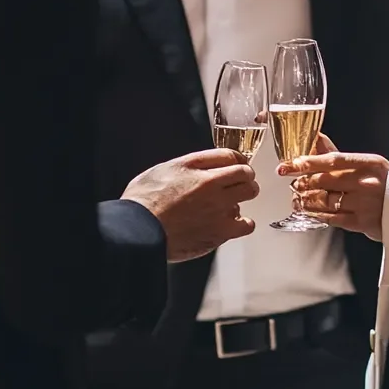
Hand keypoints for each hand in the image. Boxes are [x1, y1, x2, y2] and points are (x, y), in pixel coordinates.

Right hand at [122, 149, 258, 262]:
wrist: (140, 231)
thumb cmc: (145, 201)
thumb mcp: (166, 168)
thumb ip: (191, 163)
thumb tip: (207, 163)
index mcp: (199, 169)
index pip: (231, 156)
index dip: (238, 159)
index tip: (238, 163)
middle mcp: (213, 187)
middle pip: (246, 175)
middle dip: (245, 176)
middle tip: (238, 182)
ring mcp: (220, 210)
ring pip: (249, 196)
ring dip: (242, 197)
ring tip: (230, 202)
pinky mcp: (220, 233)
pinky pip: (246, 225)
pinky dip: (243, 222)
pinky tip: (233, 223)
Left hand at [279, 134, 388, 242]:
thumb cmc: (387, 184)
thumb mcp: (369, 165)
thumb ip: (340, 155)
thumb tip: (316, 139)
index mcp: (369, 163)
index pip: (332, 159)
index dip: (308, 162)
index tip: (291, 164)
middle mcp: (367, 182)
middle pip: (325, 181)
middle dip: (304, 182)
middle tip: (294, 182)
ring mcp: (364, 203)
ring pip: (325, 200)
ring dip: (306, 200)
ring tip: (297, 198)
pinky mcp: (362, 223)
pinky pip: (332, 218)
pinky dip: (316, 214)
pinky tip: (309, 211)